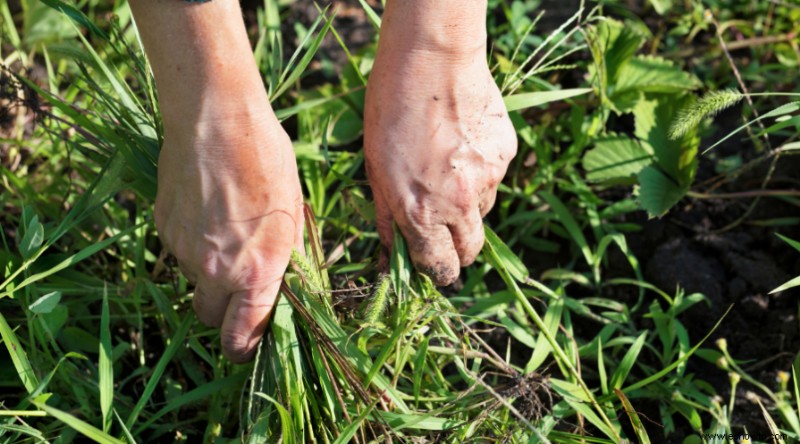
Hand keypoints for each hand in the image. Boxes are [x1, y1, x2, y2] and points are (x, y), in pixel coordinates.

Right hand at [155, 113, 302, 362]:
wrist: (216, 118)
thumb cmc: (267, 161)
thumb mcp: (294, 213)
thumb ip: (286, 260)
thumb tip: (283, 288)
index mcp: (257, 270)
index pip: (242, 337)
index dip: (245, 348)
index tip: (249, 344)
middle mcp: (216, 269)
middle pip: (210, 318)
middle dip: (224, 312)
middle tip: (240, 286)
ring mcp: (183, 250)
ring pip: (194, 281)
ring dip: (208, 272)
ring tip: (227, 228)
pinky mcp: (163, 228)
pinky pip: (178, 252)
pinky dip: (192, 244)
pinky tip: (207, 210)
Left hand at [364, 36, 516, 284]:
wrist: (432, 60)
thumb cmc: (390, 111)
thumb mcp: (374, 168)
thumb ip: (387, 217)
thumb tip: (390, 254)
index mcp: (421, 213)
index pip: (440, 268)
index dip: (437, 272)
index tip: (434, 267)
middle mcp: (460, 204)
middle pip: (470, 251)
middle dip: (457, 249)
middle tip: (442, 228)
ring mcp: (488, 179)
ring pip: (483, 212)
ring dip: (467, 205)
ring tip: (446, 167)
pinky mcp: (506, 155)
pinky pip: (494, 178)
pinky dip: (480, 171)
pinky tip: (462, 143)